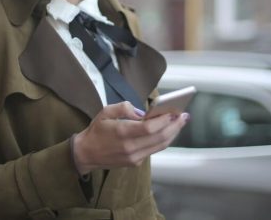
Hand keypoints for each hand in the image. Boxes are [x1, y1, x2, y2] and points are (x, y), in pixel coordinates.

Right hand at [72, 101, 188, 174]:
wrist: (87, 153)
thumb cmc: (97, 130)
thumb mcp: (106, 111)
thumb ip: (125, 108)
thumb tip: (143, 113)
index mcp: (122, 132)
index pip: (149, 128)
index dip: (163, 120)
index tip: (173, 112)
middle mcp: (130, 147)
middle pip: (159, 138)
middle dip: (174, 126)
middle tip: (184, 116)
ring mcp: (134, 157)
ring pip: (160, 145)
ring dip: (172, 134)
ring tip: (180, 123)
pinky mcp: (136, 162)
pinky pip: (154, 149)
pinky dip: (163, 140)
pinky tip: (168, 131)